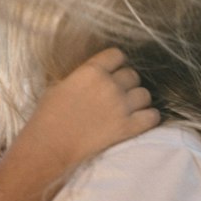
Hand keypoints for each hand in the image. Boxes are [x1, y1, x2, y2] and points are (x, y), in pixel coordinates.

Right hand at [14, 48, 157, 178]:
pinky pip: (152, 116)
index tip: (112, 71)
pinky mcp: (127, 128)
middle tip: (117, 94)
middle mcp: (109, 85)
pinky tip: (140, 119)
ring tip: (128, 108)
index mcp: (91, 71)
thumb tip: (92, 76)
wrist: (50, 146)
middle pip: (132, 75)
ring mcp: (120, 107)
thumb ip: (81, 76)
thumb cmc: (47, 116)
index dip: (115, 63)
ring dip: (138, 100)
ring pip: (144, 94)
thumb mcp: (59, 85)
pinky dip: (148, 117)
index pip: (117, 55)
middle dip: (126, 83)